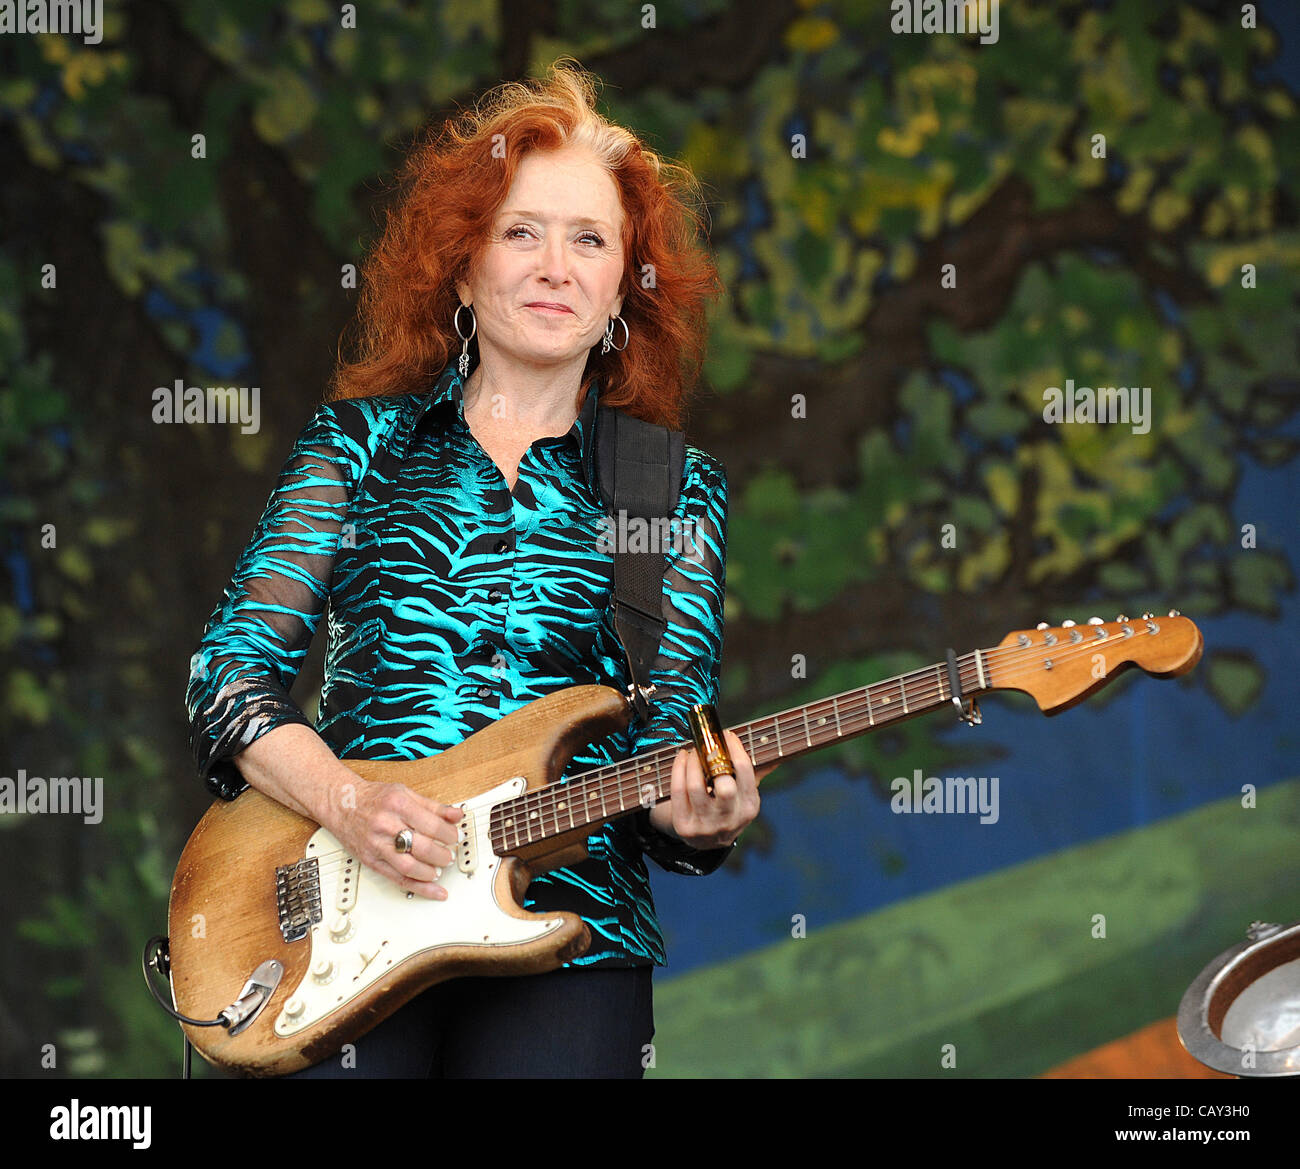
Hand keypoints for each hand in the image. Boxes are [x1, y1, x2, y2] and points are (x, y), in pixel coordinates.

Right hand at [322, 777, 463, 899]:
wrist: (342, 804)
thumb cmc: (374, 798)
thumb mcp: (406, 793)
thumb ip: (434, 807)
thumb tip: (457, 816)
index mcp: (398, 805)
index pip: (432, 825)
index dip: (449, 834)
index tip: (457, 837)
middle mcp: (386, 825)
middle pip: (421, 847)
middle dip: (442, 855)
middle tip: (449, 855)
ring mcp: (377, 845)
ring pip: (409, 867)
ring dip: (430, 873)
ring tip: (439, 870)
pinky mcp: (371, 861)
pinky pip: (397, 879)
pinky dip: (418, 887)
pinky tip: (433, 890)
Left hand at [647, 729, 768, 848]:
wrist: (706, 842)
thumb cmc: (727, 807)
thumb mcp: (745, 796)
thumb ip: (758, 773)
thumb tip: (780, 756)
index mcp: (750, 807)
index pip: (745, 771)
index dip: (734, 748)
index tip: (726, 734)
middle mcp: (729, 819)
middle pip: (724, 785)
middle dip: (713, 758)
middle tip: (707, 744)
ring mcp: (705, 825)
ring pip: (696, 786)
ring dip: (692, 761)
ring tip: (692, 751)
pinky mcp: (684, 826)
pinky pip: (678, 791)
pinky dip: (678, 769)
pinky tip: (682, 758)